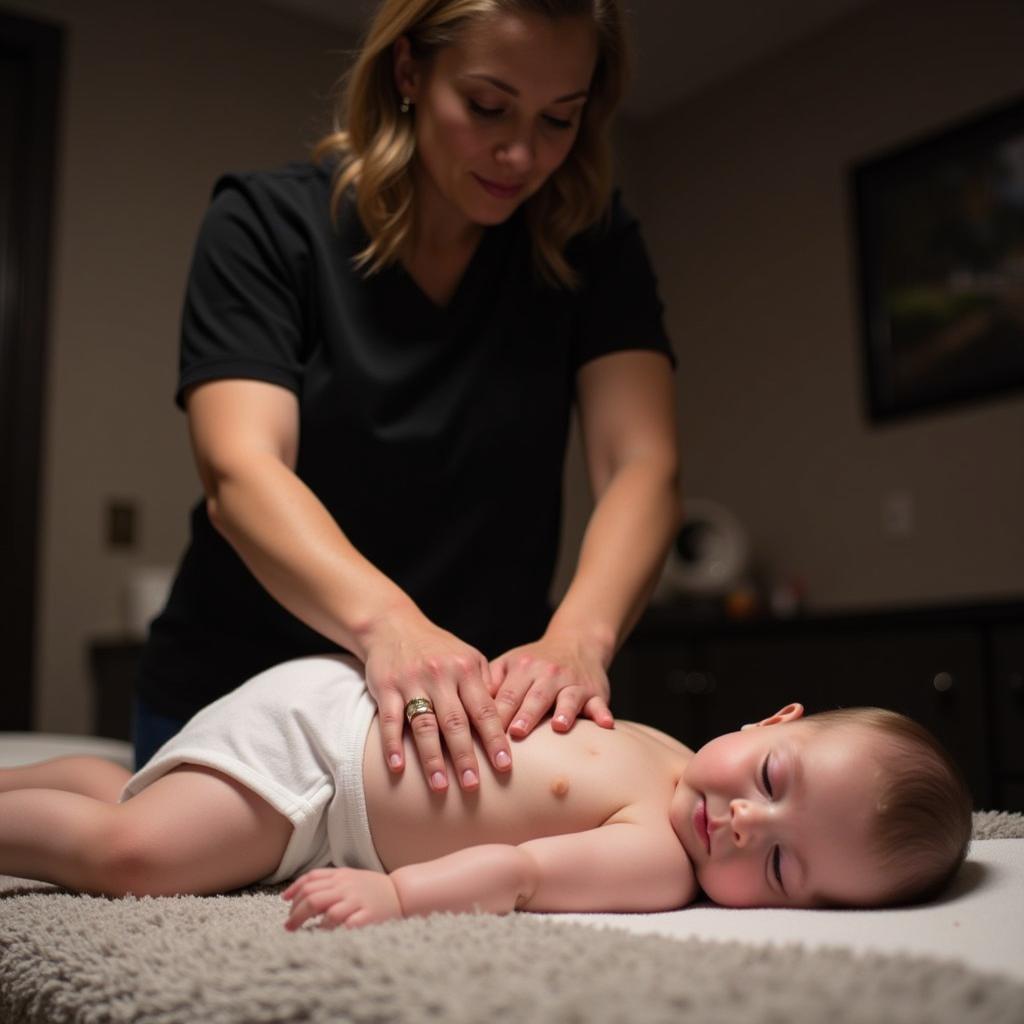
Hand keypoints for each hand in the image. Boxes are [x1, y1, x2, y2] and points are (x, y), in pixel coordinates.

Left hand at [282, 867, 401, 930]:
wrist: (400, 893)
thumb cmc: (371, 889)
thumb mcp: (349, 878)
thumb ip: (328, 883)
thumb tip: (298, 895)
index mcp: (341, 876)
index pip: (311, 879)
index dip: (294, 889)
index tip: (285, 901)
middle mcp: (346, 886)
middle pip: (312, 897)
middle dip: (295, 913)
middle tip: (288, 926)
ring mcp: (357, 901)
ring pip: (326, 910)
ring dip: (310, 922)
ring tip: (302, 931)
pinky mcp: (367, 916)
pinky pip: (345, 924)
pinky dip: (333, 930)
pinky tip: (326, 934)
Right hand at [361, 610, 510, 791]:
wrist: (393, 624)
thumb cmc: (437, 648)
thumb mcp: (468, 656)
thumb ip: (486, 684)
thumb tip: (505, 719)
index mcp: (466, 669)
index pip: (485, 709)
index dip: (495, 739)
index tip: (505, 766)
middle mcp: (440, 675)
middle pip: (456, 722)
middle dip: (466, 757)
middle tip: (474, 786)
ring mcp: (412, 681)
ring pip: (424, 725)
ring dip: (432, 758)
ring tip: (440, 786)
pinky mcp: (386, 687)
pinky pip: (390, 720)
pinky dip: (393, 745)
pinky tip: (399, 768)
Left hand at [490, 634, 613, 738]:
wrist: (576, 642)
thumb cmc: (533, 663)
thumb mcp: (509, 664)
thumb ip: (489, 684)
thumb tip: (466, 711)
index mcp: (523, 669)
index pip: (506, 695)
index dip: (496, 715)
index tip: (485, 736)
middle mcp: (548, 674)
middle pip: (535, 697)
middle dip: (525, 715)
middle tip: (515, 733)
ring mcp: (573, 683)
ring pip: (567, 698)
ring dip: (563, 712)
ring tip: (558, 726)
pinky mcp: (595, 692)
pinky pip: (599, 704)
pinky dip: (602, 714)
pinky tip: (605, 725)